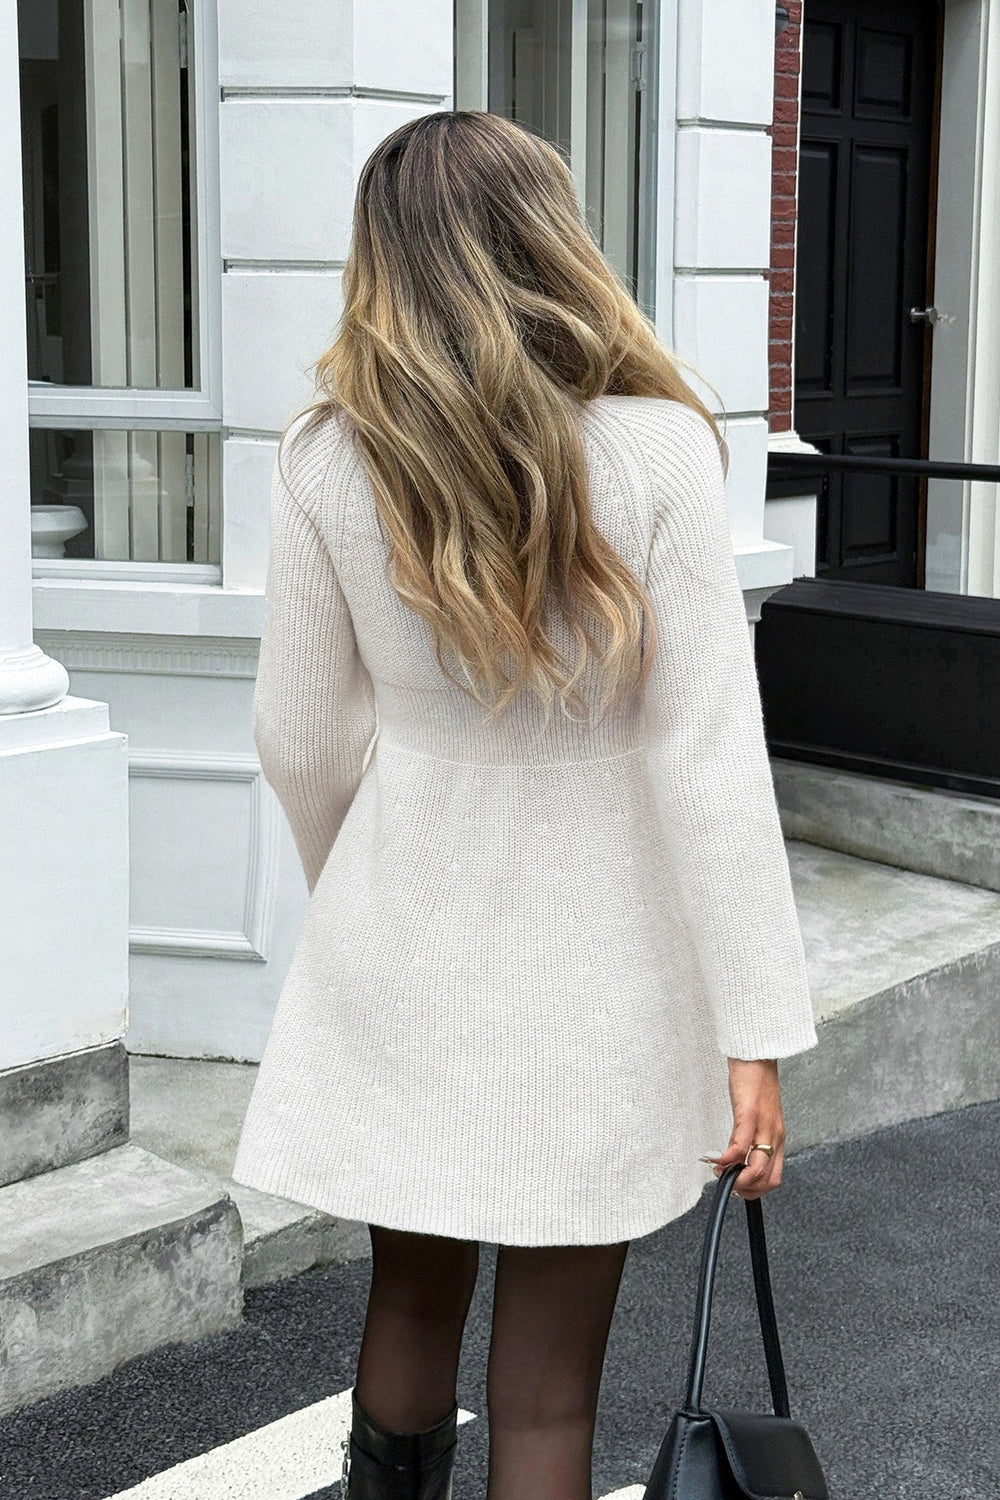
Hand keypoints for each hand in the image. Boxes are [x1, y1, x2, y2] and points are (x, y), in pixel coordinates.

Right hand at [702, 1058, 785, 1199]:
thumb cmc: (756, 1081)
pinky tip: (718, 1160)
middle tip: (727, 1184)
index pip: (774, 1177)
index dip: (755, 1190)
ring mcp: (763, 1125)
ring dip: (737, 1179)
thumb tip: (734, 1158)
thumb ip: (748, 1137)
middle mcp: (774, 1135)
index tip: (737, 1187)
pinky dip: (729, 1158)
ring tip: (720, 1173)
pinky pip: (742, 1143)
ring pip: (758, 1168)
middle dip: (746, 1190)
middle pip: (768, 1179)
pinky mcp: (749, 1113)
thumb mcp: (755, 1114)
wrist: (757, 1054)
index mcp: (776, 1137)